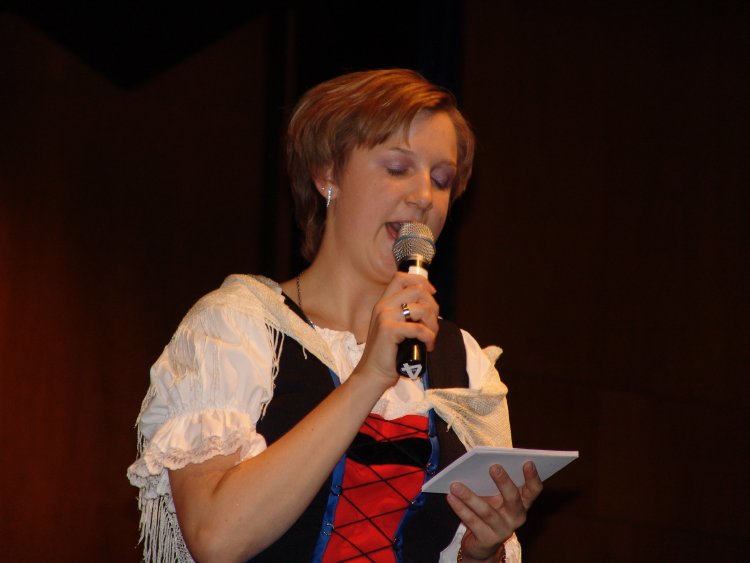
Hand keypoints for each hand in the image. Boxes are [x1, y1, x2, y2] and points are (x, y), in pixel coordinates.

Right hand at [353, 272, 438, 388]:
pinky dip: (429, 338)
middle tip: (433, 325)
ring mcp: (384, 317)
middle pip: (417, 290)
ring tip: (431, 337)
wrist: (373, 374)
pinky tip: (428, 346)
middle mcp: (383, 306)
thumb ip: (406, 314)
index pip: (402, 277)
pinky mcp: (388, 330)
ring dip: (434, 324)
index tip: (432, 294)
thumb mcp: (395, 327)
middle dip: (433, 307)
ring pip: (422, 309)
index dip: (421, 281)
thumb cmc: (388, 354)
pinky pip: (420, 329)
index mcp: (383, 303)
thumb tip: (430, 306)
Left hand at [447, 462, 542, 560]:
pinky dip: (460, 508)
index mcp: (522, 503)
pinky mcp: (487, 539)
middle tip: (493, 467)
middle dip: (504, 482)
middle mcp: (517, 517)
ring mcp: (503, 530)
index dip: (533, 477)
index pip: (533, 490)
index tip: (528, 462)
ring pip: (487, 512)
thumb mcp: (495, 496)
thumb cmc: (490, 509)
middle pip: (513, 499)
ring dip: (470, 497)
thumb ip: (494, 482)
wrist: (482, 543)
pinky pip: (472, 522)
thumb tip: (480, 462)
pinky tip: (451, 497)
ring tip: (456, 485)